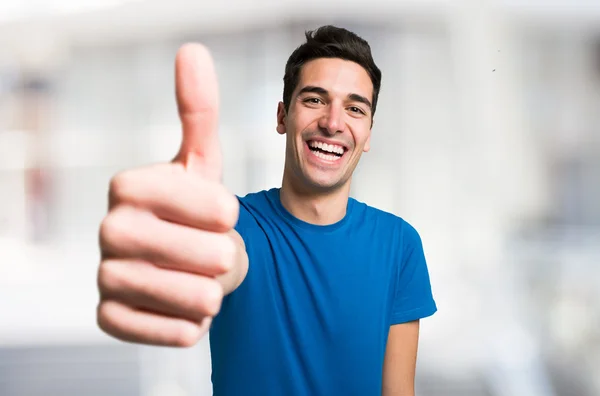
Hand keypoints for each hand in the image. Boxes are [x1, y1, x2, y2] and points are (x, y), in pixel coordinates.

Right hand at [96, 43, 241, 346]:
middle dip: (223, 255)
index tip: (221, 213)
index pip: (207, 204)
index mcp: (128, 185)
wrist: (181, 261)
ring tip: (202, 279)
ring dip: (210, 291)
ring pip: (190, 297)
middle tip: (214, 251)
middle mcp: (108, 228)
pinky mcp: (109, 318)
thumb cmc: (195, 210)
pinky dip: (188, 325)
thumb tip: (191, 51)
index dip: (224, 213)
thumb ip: (197, 110)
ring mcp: (106, 275)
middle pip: (203, 253)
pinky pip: (169, 331)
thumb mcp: (201, 161)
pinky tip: (184, 309)